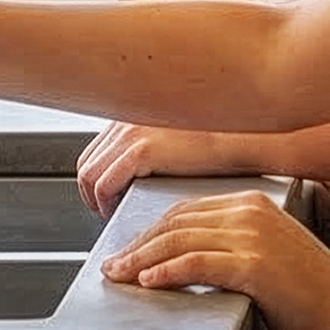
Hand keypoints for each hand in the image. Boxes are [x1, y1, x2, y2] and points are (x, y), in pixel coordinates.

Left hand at [77, 121, 248, 214]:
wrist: (242, 138)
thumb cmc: (221, 142)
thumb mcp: (176, 139)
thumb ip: (153, 148)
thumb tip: (138, 171)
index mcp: (134, 114)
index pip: (96, 149)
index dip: (94, 177)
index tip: (104, 196)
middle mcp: (127, 119)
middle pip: (87, 161)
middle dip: (90, 191)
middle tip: (103, 211)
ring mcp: (131, 133)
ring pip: (89, 175)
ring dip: (95, 200)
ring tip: (110, 215)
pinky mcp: (141, 150)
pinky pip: (104, 184)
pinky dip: (105, 203)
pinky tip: (117, 212)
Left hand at [99, 190, 329, 329]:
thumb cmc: (317, 299)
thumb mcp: (273, 261)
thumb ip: (235, 253)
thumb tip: (192, 266)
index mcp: (254, 206)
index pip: (186, 211)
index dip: (151, 231)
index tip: (128, 251)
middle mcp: (251, 212)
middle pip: (175, 223)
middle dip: (138, 245)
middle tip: (113, 266)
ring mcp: (254, 236)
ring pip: (179, 241)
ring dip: (142, 259)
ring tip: (120, 276)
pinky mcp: (254, 266)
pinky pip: (196, 264)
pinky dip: (167, 272)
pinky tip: (148, 282)